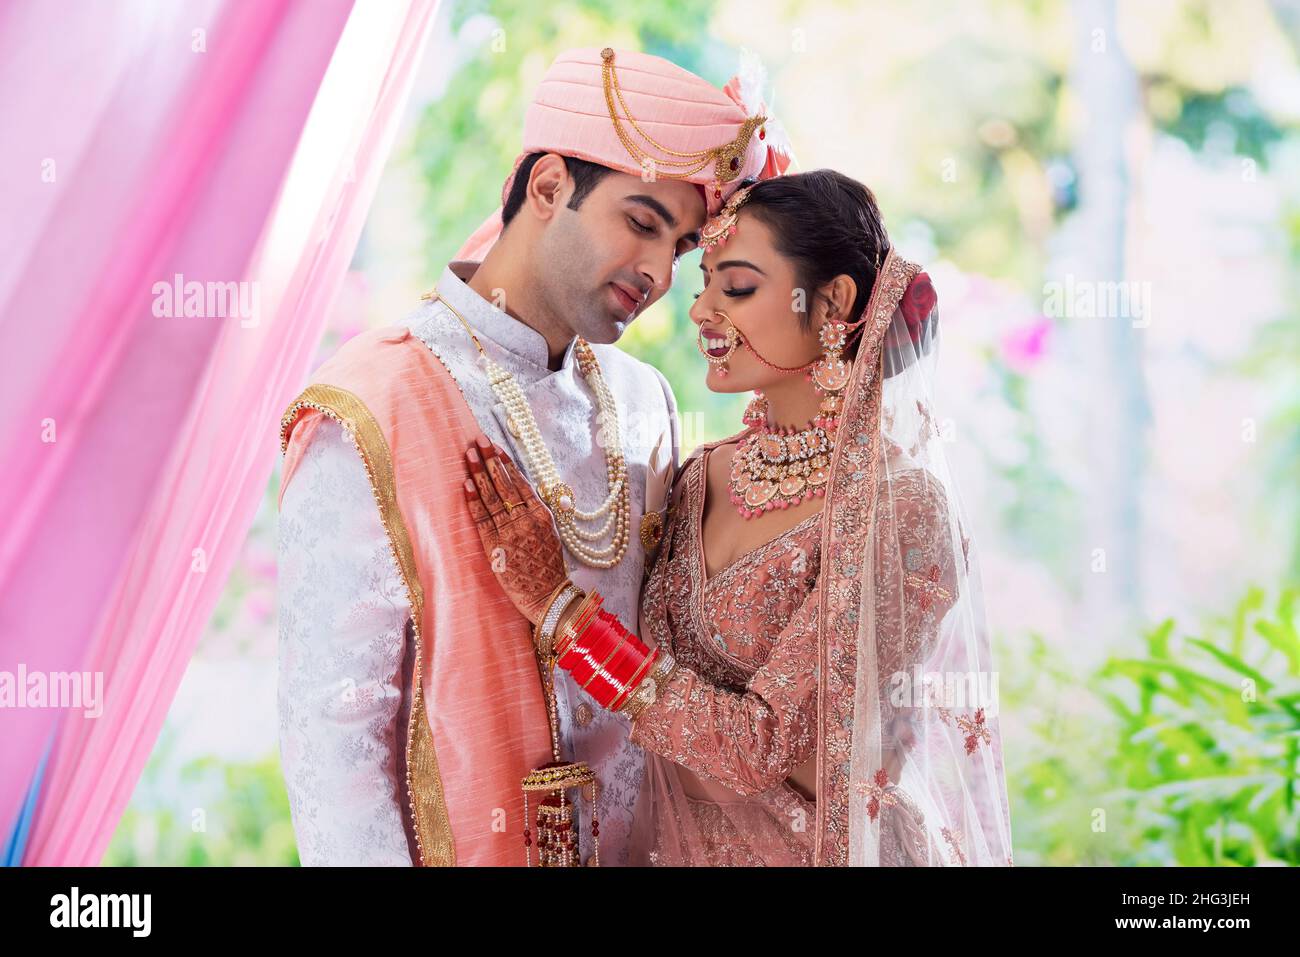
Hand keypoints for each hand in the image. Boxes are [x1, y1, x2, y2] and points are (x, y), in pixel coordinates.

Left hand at [463, 434, 567, 627]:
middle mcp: (526, 519)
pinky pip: (483, 518)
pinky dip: (474, 500)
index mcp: (541, 514)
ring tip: (468, 455)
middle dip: (490, 460)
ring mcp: (511, 531)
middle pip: (505, 483)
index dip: (506, 462)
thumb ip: (537, 514)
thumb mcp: (550, 535)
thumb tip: (524, 494)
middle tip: (478, 441)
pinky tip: (466, 484)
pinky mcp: (496, 546)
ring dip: (479, 473)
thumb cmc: (547, 567)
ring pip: (492, 497)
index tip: (495, 446)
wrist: (547, 596)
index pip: (520, 482)